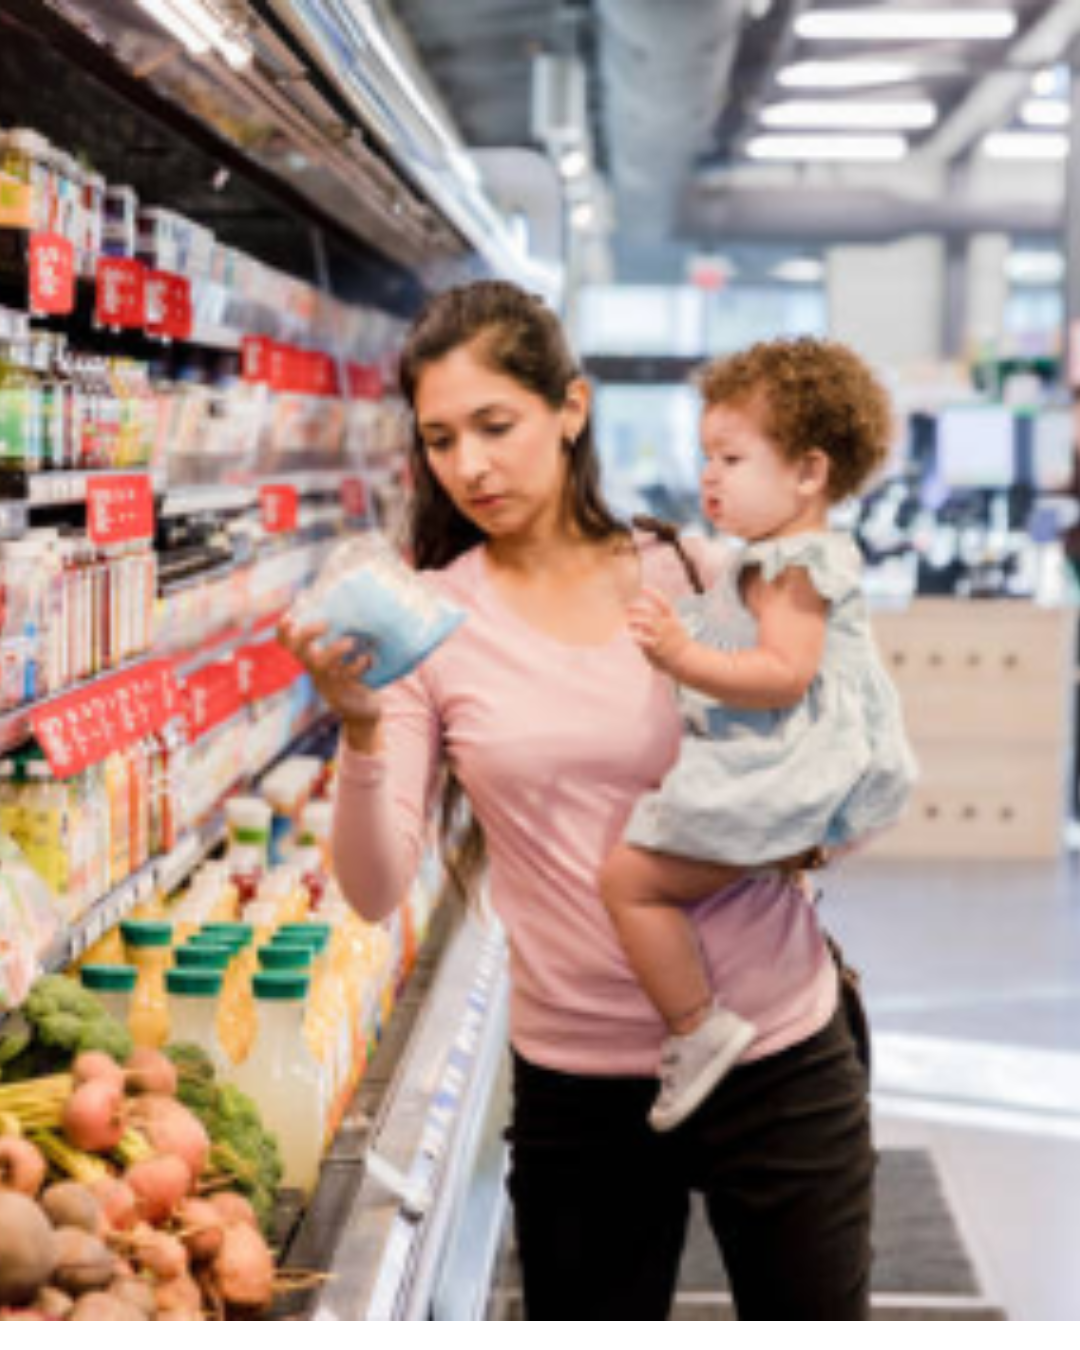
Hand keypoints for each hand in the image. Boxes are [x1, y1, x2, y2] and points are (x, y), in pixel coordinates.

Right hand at [277, 615, 382, 740]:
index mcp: (313, 662)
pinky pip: (348, 677)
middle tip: (325, 624)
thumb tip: (357, 612)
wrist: (363, 714)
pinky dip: (359, 664)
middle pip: (299, 652)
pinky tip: (368, 659)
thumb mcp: (344, 661)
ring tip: (351, 641)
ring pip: (321, 665)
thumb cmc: (354, 680)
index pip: (289, 646)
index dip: (284, 632)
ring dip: (335, 650)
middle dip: (307, 634)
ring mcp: (328, 684)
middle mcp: (316, 672)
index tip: (288, 617)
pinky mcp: (343, 694)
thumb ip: (344, 642)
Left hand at [626, 586, 692, 674]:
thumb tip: (645, 616)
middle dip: (636, 609)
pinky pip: (643, 640)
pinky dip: (635, 636)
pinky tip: (631, 636)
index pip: (663, 602)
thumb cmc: (678, 643)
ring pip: (645, 623)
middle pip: (650, 613)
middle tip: (626, 608)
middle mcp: (667, 625)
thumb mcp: (674, 627)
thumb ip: (661, 620)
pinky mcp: (656, 648)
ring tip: (627, 623)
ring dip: (633, 622)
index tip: (642, 587)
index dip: (653, 593)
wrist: (687, 659)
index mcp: (672, 618)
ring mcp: (661, 636)